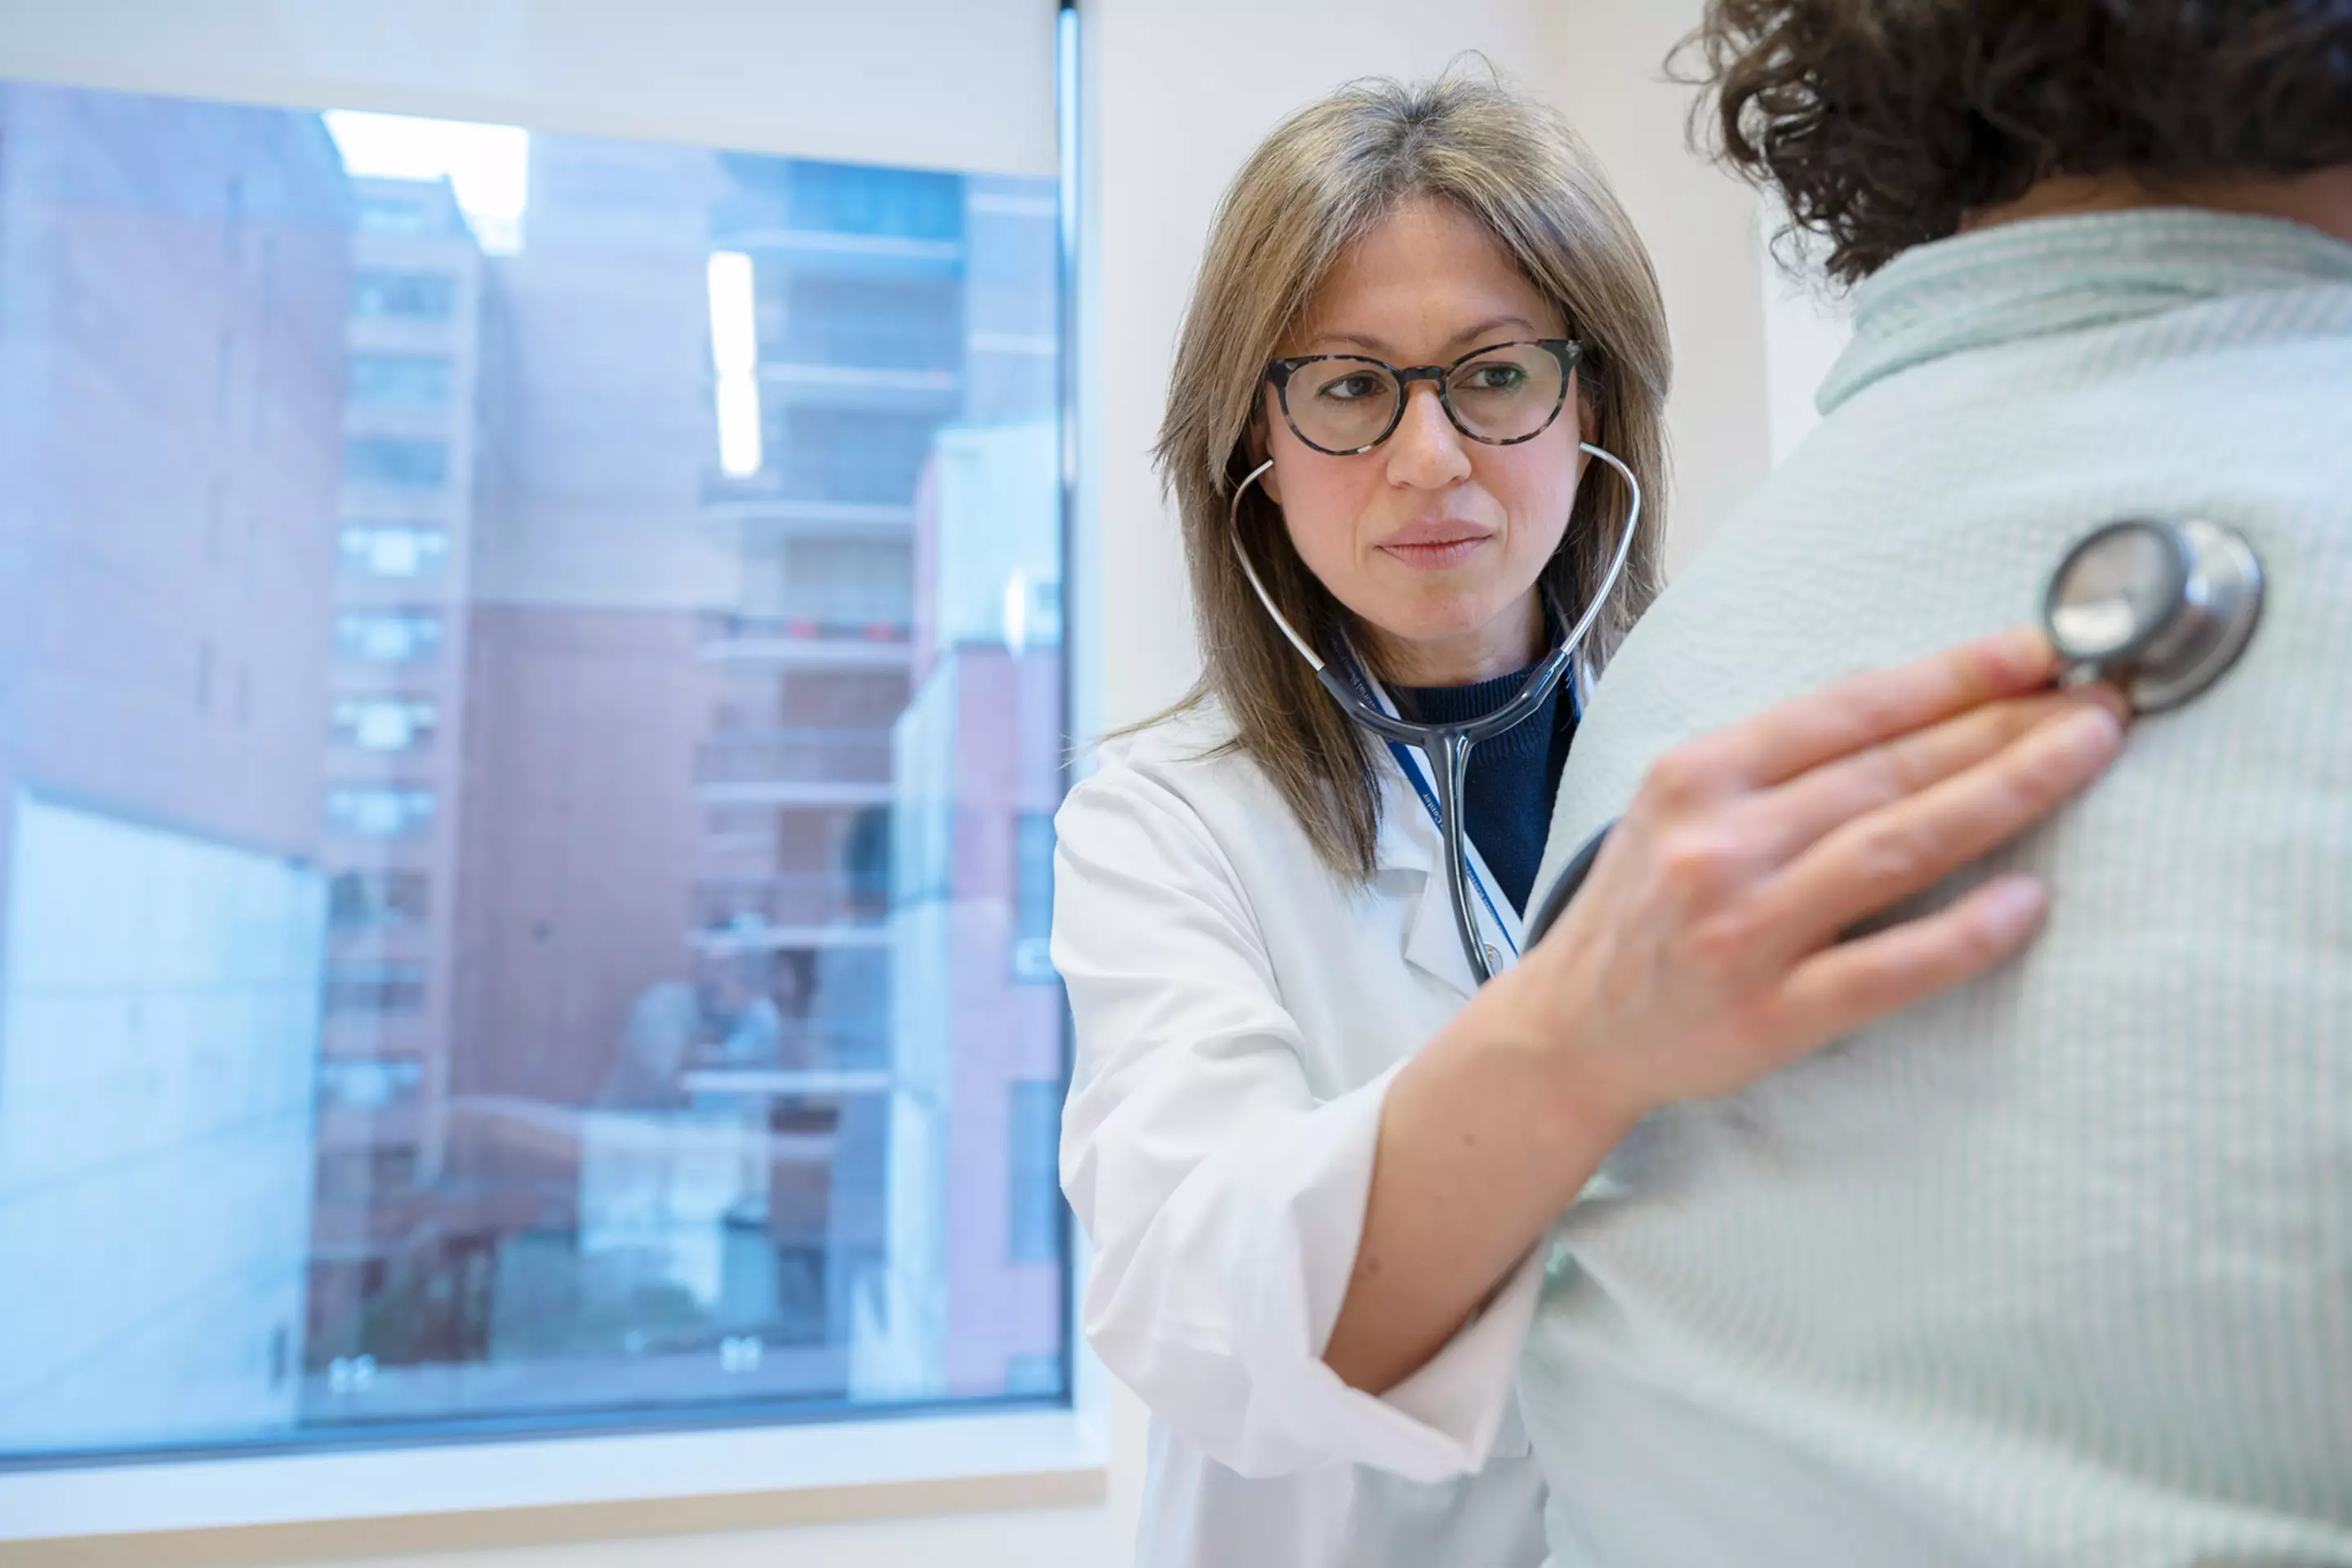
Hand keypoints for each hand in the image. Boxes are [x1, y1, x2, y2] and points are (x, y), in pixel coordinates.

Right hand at [1503, 626, 2125, 1130]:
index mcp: (1698, 776)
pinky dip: (1962, 934)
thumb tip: (1918, 701)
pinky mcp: (1772, 1016)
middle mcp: (1718, 844)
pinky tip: (2029, 902)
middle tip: (2101, 697)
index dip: (1953, 675)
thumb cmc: (1643, 906)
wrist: (1570, 1028)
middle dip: (2006, 724)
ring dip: (2004, 796)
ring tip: (2085, 755)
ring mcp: (1745, 932)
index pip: (1848, 709)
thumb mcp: (1681, 803)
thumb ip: (1780, 760)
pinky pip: (1886, 969)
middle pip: (1888, 771)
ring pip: (1896, 849)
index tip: (2040, 648)